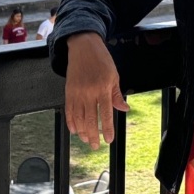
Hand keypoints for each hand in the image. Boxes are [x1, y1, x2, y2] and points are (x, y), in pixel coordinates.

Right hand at [64, 32, 129, 149]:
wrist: (83, 48)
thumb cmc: (101, 60)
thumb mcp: (114, 76)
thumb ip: (117, 95)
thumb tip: (124, 109)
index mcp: (103, 88)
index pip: (106, 114)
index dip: (107, 129)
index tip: (108, 140)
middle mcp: (89, 93)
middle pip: (90, 120)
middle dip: (93, 135)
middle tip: (95, 146)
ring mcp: (77, 93)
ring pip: (78, 118)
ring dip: (82, 132)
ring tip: (86, 140)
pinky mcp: (68, 92)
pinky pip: (69, 111)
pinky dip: (71, 122)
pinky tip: (74, 130)